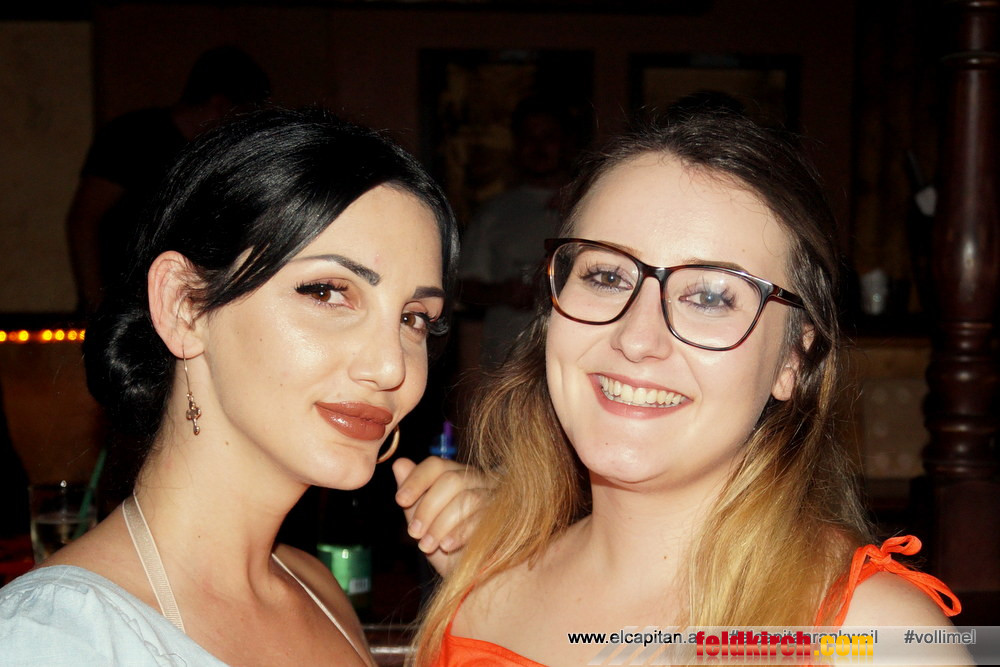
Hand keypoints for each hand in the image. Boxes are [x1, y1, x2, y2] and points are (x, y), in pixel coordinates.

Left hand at [392, 456, 491, 575]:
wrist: (473, 578)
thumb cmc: (447, 548)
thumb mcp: (424, 523)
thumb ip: (413, 495)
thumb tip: (399, 463)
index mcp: (457, 476)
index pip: (436, 465)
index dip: (416, 480)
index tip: (400, 500)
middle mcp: (480, 481)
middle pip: (451, 480)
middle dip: (427, 507)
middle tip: (413, 533)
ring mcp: (496, 499)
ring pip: (467, 498)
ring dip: (441, 523)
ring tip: (426, 545)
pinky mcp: (506, 519)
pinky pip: (483, 519)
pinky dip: (460, 532)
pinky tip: (446, 546)